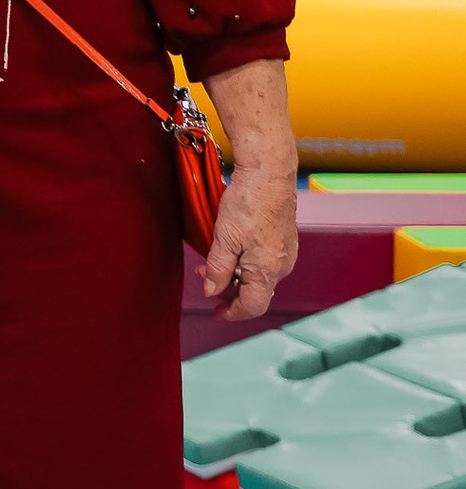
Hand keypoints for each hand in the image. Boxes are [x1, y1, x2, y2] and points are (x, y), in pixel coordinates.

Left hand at [202, 164, 298, 319]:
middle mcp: (282, 266)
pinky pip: (264, 261)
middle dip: (228, 290)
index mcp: (268, 271)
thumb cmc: (248, 205)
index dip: (232, 313)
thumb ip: (218, 270)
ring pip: (258, 276)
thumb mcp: (224, 240)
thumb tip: (212, 291)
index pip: (252, 306)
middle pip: (255, 292)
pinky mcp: (284, 240)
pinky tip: (230, 249)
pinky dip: (245, 262)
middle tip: (204, 277)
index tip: (215, 311)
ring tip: (211, 261)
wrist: (269, 175)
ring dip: (235, 275)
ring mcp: (285, 253)